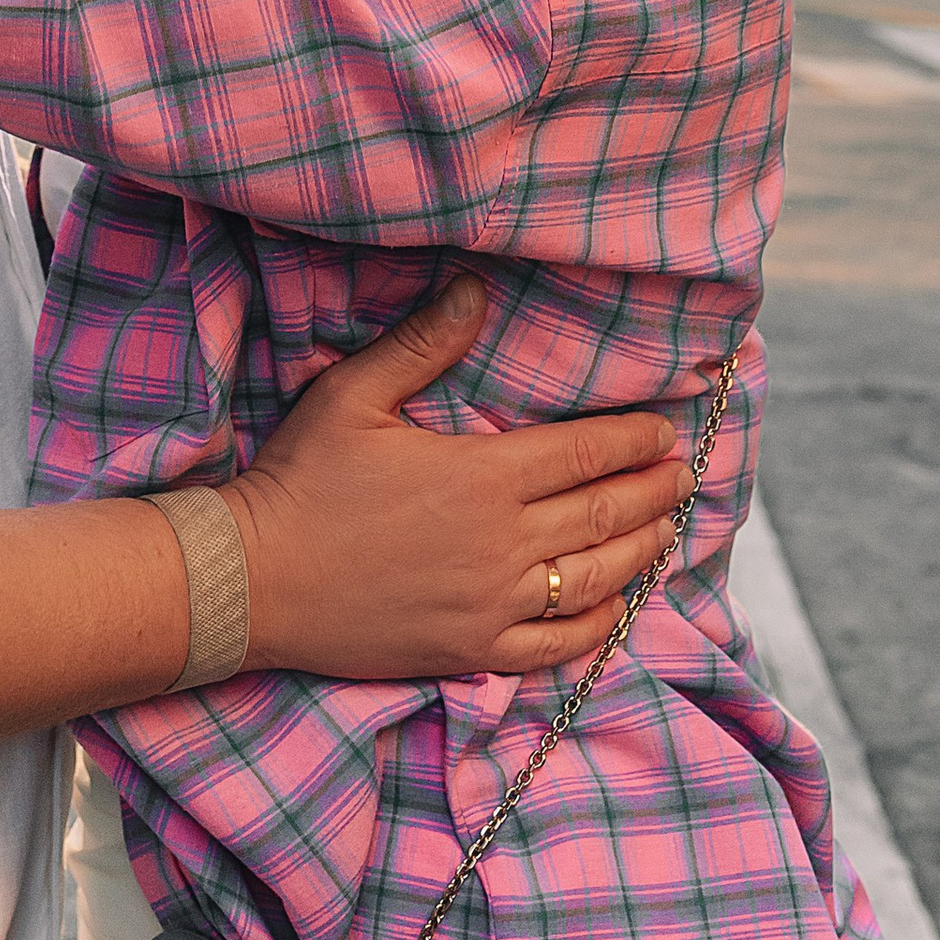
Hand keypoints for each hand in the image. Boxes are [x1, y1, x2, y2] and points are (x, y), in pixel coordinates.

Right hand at [219, 274, 697, 681]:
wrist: (256, 581)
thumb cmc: (301, 480)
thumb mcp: (353, 396)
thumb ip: (422, 344)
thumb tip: (474, 290)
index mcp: (480, 475)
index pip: (581, 453)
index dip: (630, 440)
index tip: (663, 430)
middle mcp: (501, 543)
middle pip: (601, 515)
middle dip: (650, 491)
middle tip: (683, 474)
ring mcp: (491, 603)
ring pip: (592, 578)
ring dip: (639, 550)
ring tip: (666, 529)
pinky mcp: (472, 649)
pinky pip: (556, 644)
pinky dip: (597, 624)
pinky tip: (616, 606)